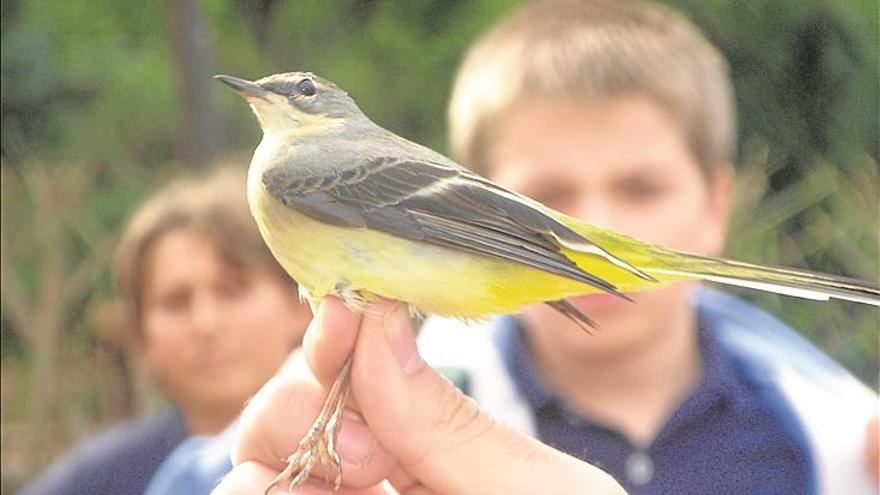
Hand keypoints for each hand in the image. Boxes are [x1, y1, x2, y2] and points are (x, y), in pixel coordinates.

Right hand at [214, 298, 625, 494]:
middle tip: (367, 454)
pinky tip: (297, 494)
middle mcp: (371, 483)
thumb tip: (380, 324)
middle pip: (289, 414)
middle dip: (302, 409)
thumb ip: (453, 426)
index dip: (341, 337)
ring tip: (342, 488)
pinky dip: (259, 493)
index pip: (360, 370)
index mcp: (430, 449)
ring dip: (270, 469)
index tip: (343, 321)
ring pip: (256, 475)